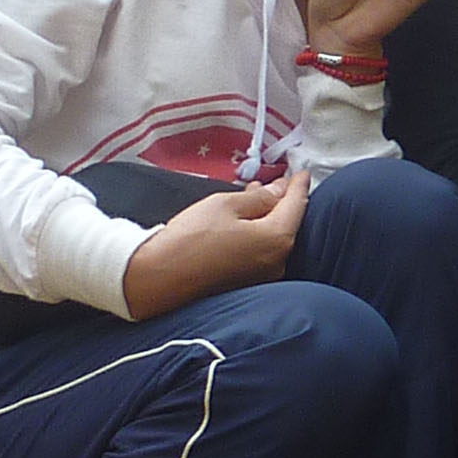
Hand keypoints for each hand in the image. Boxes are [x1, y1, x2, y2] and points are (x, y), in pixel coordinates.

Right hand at [121, 168, 309, 318]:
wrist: (156, 279)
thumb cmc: (189, 239)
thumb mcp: (225, 205)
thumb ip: (259, 197)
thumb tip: (278, 191)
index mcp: (277, 239)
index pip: (297, 205)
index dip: (299, 185)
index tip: (301, 173)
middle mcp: (278, 262)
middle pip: (287, 223)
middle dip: (281, 200)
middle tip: (276, 182)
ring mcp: (264, 277)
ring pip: (272, 237)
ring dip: (266, 216)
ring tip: (255, 196)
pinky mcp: (247, 284)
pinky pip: (260, 252)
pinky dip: (257, 234)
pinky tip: (245, 221)